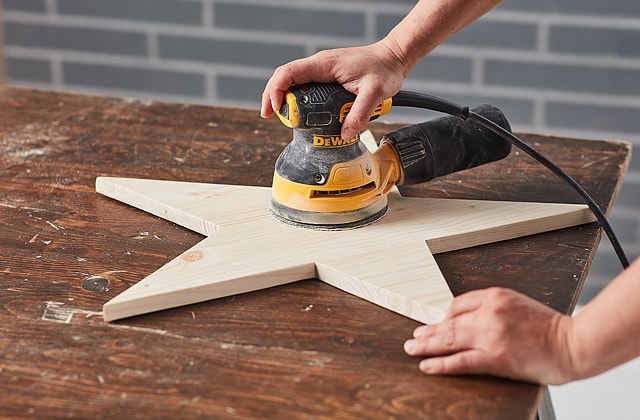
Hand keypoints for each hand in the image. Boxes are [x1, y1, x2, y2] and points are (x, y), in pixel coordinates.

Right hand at [261, 40, 407, 139]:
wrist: (392, 58)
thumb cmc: (384, 69)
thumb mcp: (375, 93)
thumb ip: (360, 114)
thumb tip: (345, 134)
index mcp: (324, 65)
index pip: (289, 72)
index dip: (276, 90)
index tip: (275, 109)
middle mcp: (319, 65)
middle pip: (285, 78)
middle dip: (275, 96)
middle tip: (272, 117)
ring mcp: (322, 71)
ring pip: (293, 82)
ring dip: (285, 98)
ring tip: (283, 117)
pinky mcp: (327, 78)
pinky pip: (306, 86)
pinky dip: (298, 99)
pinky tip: (299, 112)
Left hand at [403, 287, 577, 383]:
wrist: (572, 344)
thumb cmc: (548, 327)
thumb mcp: (516, 304)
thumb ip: (490, 307)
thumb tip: (461, 318)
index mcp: (494, 296)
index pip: (458, 304)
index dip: (443, 317)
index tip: (435, 325)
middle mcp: (489, 313)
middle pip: (449, 323)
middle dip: (428, 332)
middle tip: (413, 338)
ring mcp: (491, 336)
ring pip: (450, 340)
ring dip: (427, 345)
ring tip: (413, 349)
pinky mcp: (495, 358)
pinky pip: (461, 361)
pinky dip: (441, 364)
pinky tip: (428, 365)